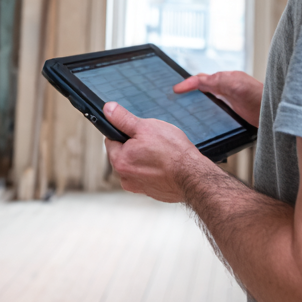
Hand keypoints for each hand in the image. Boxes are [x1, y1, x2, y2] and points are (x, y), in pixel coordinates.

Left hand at [103, 102, 219, 202]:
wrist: (193, 176)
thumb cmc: (173, 152)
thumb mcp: (146, 127)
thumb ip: (123, 118)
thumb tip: (108, 109)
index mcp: (119, 161)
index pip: (111, 140)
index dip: (124, 132)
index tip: (137, 131)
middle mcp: (125, 177)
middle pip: (124, 153)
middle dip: (135, 145)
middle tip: (152, 141)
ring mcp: (138, 187)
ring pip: (136, 164)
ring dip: (145, 157)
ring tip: (161, 152)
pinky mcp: (151, 192)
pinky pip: (148, 175)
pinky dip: (154, 169)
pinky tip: (166, 164)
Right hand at [173, 70, 263, 126]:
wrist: (275, 111)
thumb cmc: (260, 97)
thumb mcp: (237, 86)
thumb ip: (219, 81)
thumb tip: (199, 80)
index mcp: (226, 79)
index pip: (201, 79)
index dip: (187, 83)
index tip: (175, 90)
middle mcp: (227, 87)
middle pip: (203, 86)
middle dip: (189, 88)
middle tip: (176, 96)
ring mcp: (230, 99)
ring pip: (207, 97)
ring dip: (196, 99)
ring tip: (183, 106)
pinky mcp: (234, 111)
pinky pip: (215, 107)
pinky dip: (205, 109)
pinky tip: (202, 117)